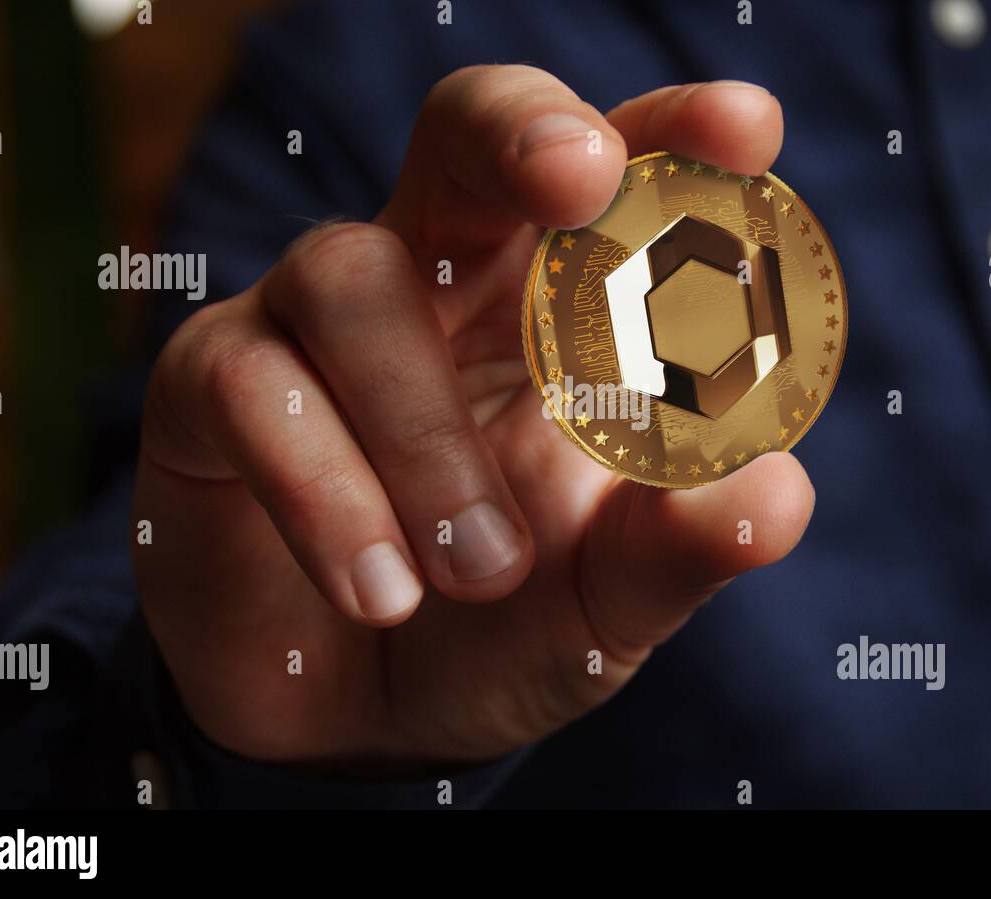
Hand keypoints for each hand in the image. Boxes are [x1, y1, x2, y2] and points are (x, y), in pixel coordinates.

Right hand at [132, 65, 812, 773]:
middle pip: (465, 132)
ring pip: (352, 279)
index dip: (672, 133)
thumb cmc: (501, 629)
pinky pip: (251, 385)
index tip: (748, 129)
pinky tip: (380, 592)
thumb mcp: (606, 602)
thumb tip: (776, 495)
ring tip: (482, 574)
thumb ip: (679, 549)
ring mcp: (313, 321)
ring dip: (426, 435)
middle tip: (579, 178)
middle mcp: (437, 281)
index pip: (615, 180)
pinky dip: (324, 490)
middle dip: (522, 132)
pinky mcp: (213, 385)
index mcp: (554, 308)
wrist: (358, 726)